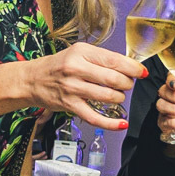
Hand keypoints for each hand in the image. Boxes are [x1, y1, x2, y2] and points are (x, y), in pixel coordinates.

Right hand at [27, 42, 144, 130]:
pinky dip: (111, 123)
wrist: (32, 79)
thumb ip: (102, 59)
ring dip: (119, 98)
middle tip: (127, 84)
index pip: (114, 60)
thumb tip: (130, 67)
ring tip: (117, 95)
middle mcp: (76, 69)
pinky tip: (122, 123)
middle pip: (114, 79)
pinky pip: (95, 118)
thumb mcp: (79, 53)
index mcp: (81, 52)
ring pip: (108, 97)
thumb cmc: (59, 66)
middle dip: (127, 84)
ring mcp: (72, 88)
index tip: (141, 72)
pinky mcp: (70, 106)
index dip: (133, 68)